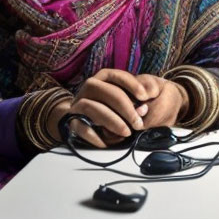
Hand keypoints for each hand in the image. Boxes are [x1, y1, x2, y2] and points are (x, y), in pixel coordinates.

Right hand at [48, 68, 187, 148]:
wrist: (89, 116)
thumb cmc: (119, 103)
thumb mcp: (134, 95)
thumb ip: (143, 95)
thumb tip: (146, 103)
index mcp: (104, 77)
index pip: (116, 75)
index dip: (131, 84)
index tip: (144, 97)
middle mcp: (89, 87)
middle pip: (107, 92)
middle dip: (126, 108)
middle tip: (138, 123)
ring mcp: (78, 103)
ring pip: (92, 108)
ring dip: (112, 121)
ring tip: (127, 133)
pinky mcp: (73, 120)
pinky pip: (81, 128)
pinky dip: (95, 136)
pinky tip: (108, 143)